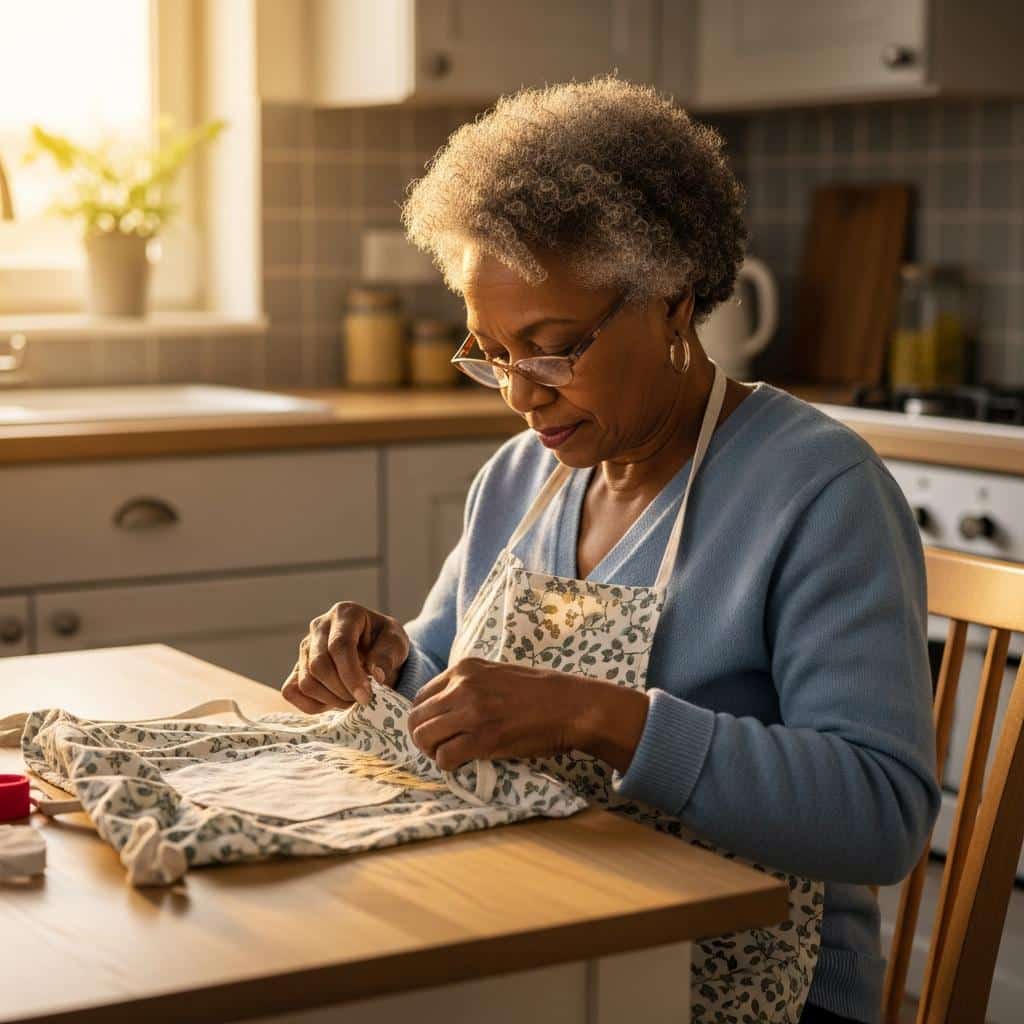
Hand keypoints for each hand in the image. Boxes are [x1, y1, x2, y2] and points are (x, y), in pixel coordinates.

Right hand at [282, 602, 409, 712]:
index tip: (366, 697)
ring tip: (352, 700)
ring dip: (331, 700)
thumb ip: (388, 656)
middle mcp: (319, 626)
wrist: (374, 648)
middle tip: (363, 700)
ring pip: (306, 681)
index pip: (339, 646)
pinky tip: (334, 701)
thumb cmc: (385, 642)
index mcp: (345, 613)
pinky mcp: (296, 667)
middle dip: (341, 690)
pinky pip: (293, 691)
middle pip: (318, 665)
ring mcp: (304, 647)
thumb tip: (376, 675)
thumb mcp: (397, 643)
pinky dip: (313, 705)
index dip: (351, 675)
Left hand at [407, 657, 593, 770]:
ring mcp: (472, 712)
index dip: (424, 719)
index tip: (437, 730)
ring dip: (433, 752)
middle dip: (423, 738)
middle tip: (439, 748)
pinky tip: (462, 763)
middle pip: (417, 719)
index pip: (421, 697)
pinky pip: (445, 757)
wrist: (570, 706)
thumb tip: (443, 709)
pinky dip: (448, 765)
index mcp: (464, 669)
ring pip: (424, 738)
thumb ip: (468, 685)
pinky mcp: (483, 739)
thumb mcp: (496, 674)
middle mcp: (463, 686)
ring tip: (450, 755)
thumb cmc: (538, 693)